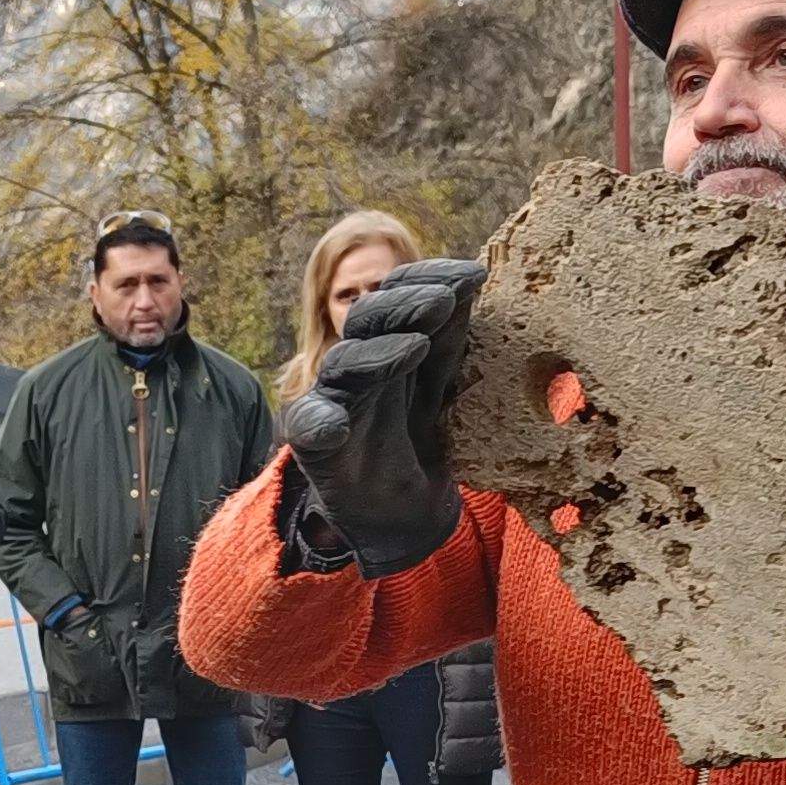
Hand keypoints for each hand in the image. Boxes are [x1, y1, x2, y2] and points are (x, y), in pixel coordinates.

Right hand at [276, 258, 483, 575]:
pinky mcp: (316, 442)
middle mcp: (357, 365)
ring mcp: (334, 401)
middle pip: (368, 320)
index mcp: (388, 343)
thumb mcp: (441, 381)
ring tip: (415, 348)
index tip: (474, 275)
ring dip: (378, 354)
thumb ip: (450, 334)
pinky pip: (311, 425)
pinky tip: (335, 426)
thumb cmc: (418, 436)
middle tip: (442, 302)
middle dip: (405, 306)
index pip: (399, 296)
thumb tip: (473, 273)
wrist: (402, 510)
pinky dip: (321, 423)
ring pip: (344, 364)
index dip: (429, 280)